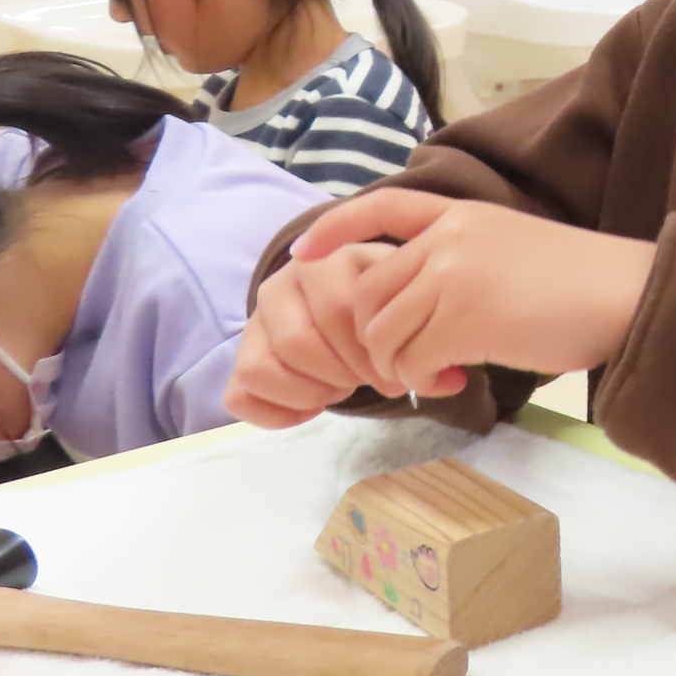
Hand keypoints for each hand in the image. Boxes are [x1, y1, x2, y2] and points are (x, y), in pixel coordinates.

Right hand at [223, 242, 396, 427]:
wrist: (353, 301)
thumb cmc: (385, 301)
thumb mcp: (403, 294)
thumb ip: (414, 322)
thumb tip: (438, 380)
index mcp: (326, 260)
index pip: (336, 312)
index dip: (368, 356)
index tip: (395, 374)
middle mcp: (280, 283)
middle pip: (297, 344)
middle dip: (341, 376)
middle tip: (367, 381)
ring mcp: (254, 320)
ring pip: (258, 369)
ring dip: (309, 393)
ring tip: (342, 387)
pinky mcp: (240, 356)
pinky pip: (237, 395)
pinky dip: (276, 415)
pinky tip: (315, 408)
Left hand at [297, 190, 655, 397]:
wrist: (629, 295)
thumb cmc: (585, 283)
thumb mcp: (513, 247)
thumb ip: (461, 262)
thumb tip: (421, 313)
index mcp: (462, 213)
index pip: (381, 207)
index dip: (335, 229)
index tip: (305, 255)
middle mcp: (449, 238)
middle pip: (369, 291)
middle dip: (375, 336)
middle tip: (410, 364)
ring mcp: (453, 277)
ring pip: (384, 332)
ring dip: (400, 364)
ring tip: (440, 374)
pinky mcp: (464, 320)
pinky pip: (414, 360)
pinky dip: (425, 378)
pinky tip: (458, 379)